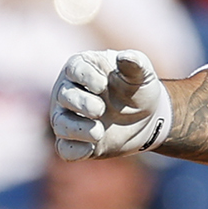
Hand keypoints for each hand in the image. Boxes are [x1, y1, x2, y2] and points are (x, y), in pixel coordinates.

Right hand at [53, 50, 171, 159]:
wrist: (146, 118)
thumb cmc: (138, 89)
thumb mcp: (142, 75)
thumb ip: (136, 64)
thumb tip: (127, 57)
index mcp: (82, 69)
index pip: (74, 69)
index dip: (85, 77)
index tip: (102, 85)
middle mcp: (69, 92)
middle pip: (64, 96)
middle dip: (80, 103)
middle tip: (100, 110)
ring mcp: (69, 118)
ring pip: (61, 124)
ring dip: (76, 129)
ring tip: (98, 132)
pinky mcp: (76, 142)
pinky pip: (65, 149)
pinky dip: (74, 150)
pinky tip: (91, 149)